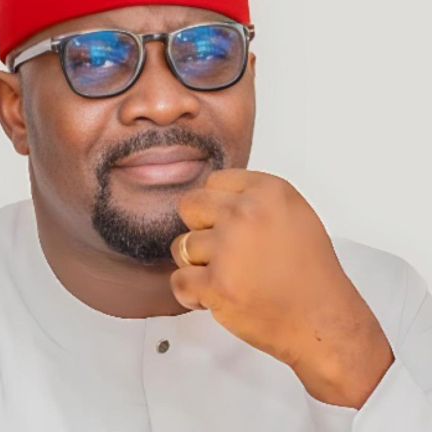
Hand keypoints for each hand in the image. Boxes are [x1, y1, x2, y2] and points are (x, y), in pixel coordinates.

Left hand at [169, 169, 393, 407]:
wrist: (325, 323)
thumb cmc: (312, 277)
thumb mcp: (294, 217)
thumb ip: (255, 202)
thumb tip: (215, 201)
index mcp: (270, 192)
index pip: (215, 181)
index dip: (217, 208)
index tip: (228, 225)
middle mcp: (248, 214)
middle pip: (190, 206)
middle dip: (200, 230)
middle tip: (224, 252)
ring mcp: (229, 248)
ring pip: (182, 246)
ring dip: (198, 265)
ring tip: (231, 278)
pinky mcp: (216, 283)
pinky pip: (179, 280)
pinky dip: (193, 293)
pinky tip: (219, 296)